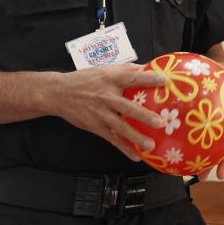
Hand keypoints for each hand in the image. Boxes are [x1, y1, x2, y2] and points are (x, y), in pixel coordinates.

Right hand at [51, 64, 167, 161]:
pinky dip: (124, 148)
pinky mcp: (95, 126)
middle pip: (127, 106)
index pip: (131, 77)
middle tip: (159, 122)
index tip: (164, 80)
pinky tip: (136, 156)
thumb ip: (126, 70)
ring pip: (120, 126)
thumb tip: (149, 68)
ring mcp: (100, 113)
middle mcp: (106, 96)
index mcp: (110, 79)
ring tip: (150, 145)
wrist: (59, 93)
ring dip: (135, 137)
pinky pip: (112, 139)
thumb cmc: (85, 80)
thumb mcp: (104, 70)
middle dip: (143, 115)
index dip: (148, 78)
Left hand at [197, 61, 223, 180]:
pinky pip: (189, 142)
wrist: (203, 74)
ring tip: (199, 177)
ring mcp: (208, 129)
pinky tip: (176, 164)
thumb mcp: (223, 71)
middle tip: (219, 174)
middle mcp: (221, 124)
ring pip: (208, 149)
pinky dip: (185, 152)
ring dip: (206, 164)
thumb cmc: (215, 74)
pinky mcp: (193, 129)